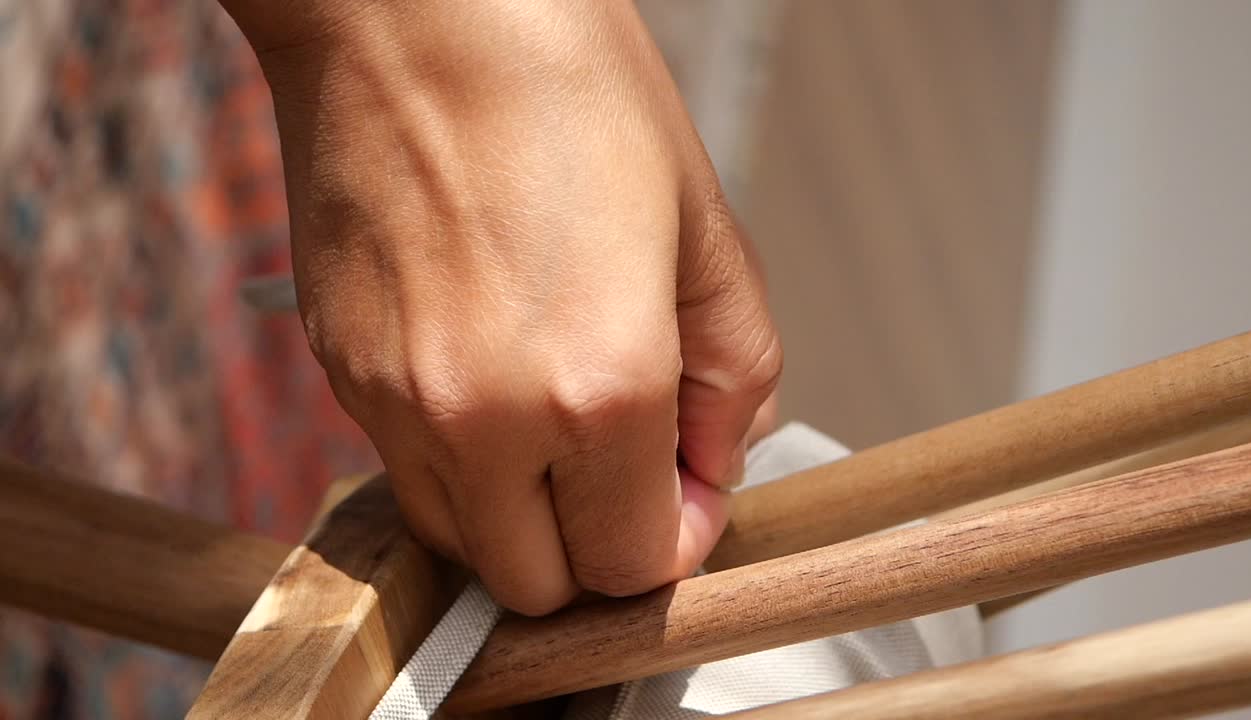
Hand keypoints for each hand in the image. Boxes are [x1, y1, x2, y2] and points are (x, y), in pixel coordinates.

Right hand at [228, 0, 781, 614]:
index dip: (674, 537)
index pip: (636, 566)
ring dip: (521, 515)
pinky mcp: (338, 374)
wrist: (406, 11)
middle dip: (596, 545)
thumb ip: (734, 374)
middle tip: (625, 461)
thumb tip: (713, 464)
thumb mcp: (702, 224)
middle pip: (541, 585)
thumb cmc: (564, 86)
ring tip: (553, 415)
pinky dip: (458, 459)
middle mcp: (485, 422)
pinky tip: (487, 369)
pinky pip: (406, 472)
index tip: (683, 482)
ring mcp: (396, 405)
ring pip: (464, 544)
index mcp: (600, 388)